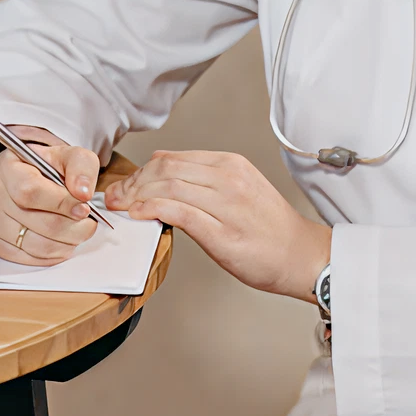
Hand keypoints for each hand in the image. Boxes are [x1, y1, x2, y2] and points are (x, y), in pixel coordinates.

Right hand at [0, 143, 100, 264]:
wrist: (24, 178)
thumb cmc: (45, 168)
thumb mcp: (67, 155)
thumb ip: (81, 166)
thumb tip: (83, 193)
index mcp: (8, 167)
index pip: (31, 191)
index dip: (62, 203)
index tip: (84, 207)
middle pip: (38, 223)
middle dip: (73, 227)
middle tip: (87, 222)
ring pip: (37, 246)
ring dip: (67, 242)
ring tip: (77, 230)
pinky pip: (31, 258)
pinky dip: (54, 254)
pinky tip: (61, 240)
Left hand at [104, 150, 330, 302]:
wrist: (302, 256)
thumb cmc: (269, 229)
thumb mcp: (238, 189)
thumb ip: (202, 180)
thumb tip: (162, 173)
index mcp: (229, 164)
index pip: (171, 159)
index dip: (139, 172)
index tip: (125, 187)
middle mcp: (228, 178)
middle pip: (165, 169)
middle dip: (132, 183)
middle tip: (114, 198)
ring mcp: (226, 204)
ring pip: (168, 186)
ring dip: (136, 197)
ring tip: (121, 208)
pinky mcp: (223, 233)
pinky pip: (179, 212)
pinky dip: (153, 209)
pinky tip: (140, 215)